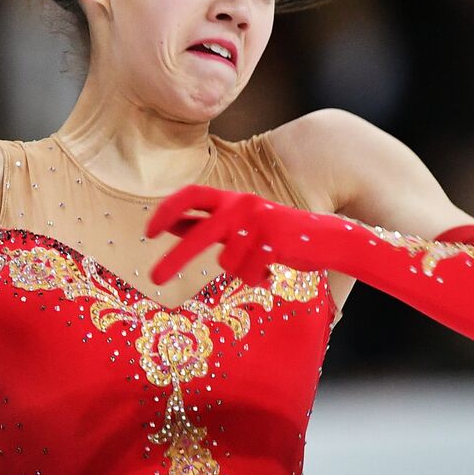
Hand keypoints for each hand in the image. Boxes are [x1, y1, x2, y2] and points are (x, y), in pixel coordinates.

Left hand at [146, 185, 329, 287]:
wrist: (323, 239)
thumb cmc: (276, 235)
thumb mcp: (239, 225)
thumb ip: (208, 224)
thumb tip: (169, 226)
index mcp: (231, 199)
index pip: (190, 195)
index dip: (167, 211)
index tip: (149, 232)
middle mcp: (241, 205)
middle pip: (198, 234)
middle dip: (175, 258)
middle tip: (154, 278)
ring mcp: (258, 222)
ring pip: (227, 263)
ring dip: (241, 271)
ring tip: (260, 265)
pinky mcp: (273, 240)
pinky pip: (248, 273)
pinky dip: (257, 279)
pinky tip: (272, 271)